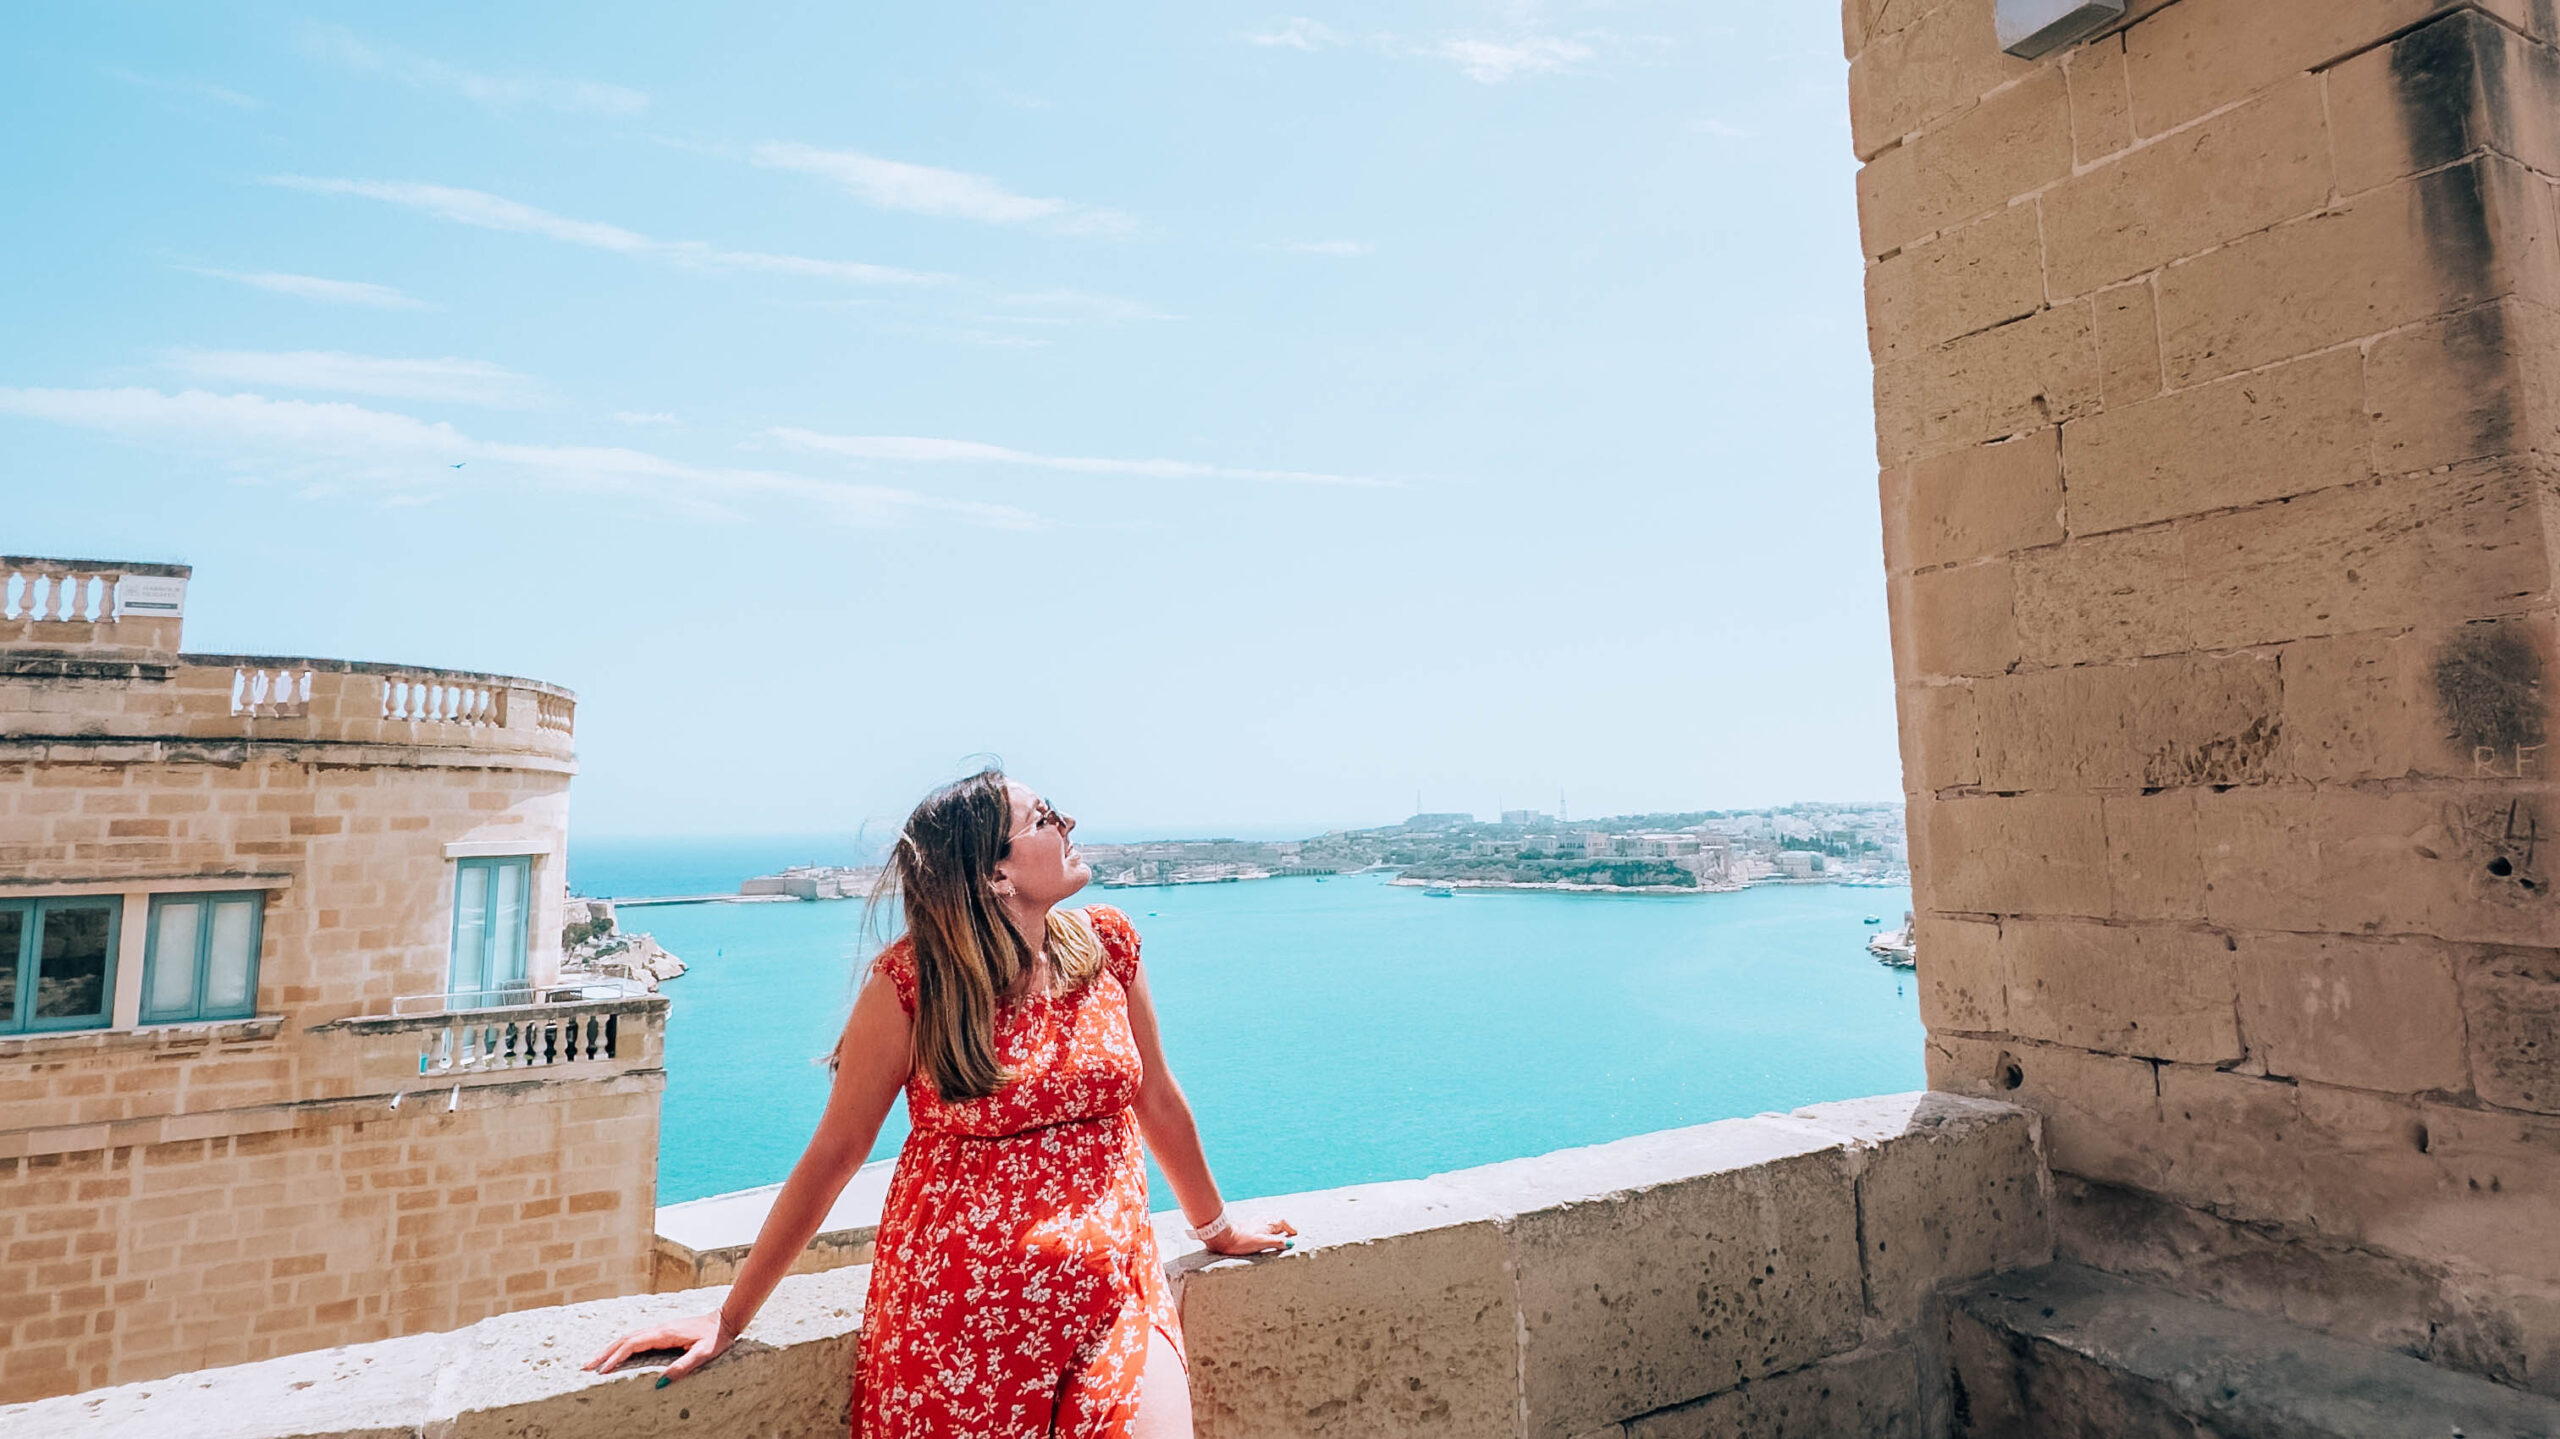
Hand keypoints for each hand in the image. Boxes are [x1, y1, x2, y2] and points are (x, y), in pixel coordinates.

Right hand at [583, 1309, 734, 1386]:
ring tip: (594, 1363)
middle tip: (585, 1368)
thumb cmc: (715, 1338)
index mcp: (664, 1334)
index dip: (616, 1358)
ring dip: (609, 1350)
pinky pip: (635, 1338)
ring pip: (628, 1338)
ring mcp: (658, 1328)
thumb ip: (683, 1367)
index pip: (632, 1345)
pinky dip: (621, 1346)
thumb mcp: (703, 1355)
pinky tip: (616, 1355)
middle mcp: (658, 1329)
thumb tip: (660, 1384)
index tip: (602, 1371)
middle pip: (624, 1340)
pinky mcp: (661, 1331)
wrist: (724, 1320)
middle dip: (603, 1354)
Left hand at [1204, 1216, 1295, 1256]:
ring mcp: (1254, 1223)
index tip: (1294, 1234)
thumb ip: (1277, 1242)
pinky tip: (1263, 1234)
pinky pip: (1261, 1225)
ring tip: (1278, 1234)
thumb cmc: (1242, 1241)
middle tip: (1289, 1234)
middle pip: (1277, 1222)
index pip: (1283, 1223)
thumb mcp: (1262, 1243)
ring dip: (1275, 1227)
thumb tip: (1290, 1243)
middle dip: (1284, 1227)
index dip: (1290, 1229)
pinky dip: (1267, 1229)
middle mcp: (1262, 1221)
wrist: (1223, 1237)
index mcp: (1267, 1224)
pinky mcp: (1247, 1227)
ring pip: (1268, 1223)